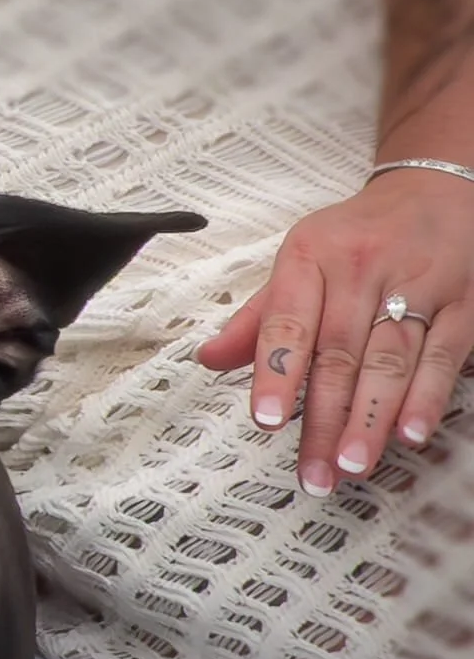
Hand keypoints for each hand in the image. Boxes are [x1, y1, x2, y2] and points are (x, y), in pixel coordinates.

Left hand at [197, 169, 473, 494]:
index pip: (287, 321)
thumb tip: (209, 358)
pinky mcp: (461, 303)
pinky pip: (441, 355)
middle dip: (323, 420)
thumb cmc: (358, 236)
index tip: (266, 418)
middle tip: (313, 471)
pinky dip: (426, 397)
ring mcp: (416, 284)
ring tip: (351, 464)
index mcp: (311, 257)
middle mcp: (361, 269)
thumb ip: (257, 319)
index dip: (276, 373)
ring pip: (388, 360)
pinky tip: (409, 432)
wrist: (437, 187)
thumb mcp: (300, 259)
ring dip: (369, 419)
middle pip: (338, 355)